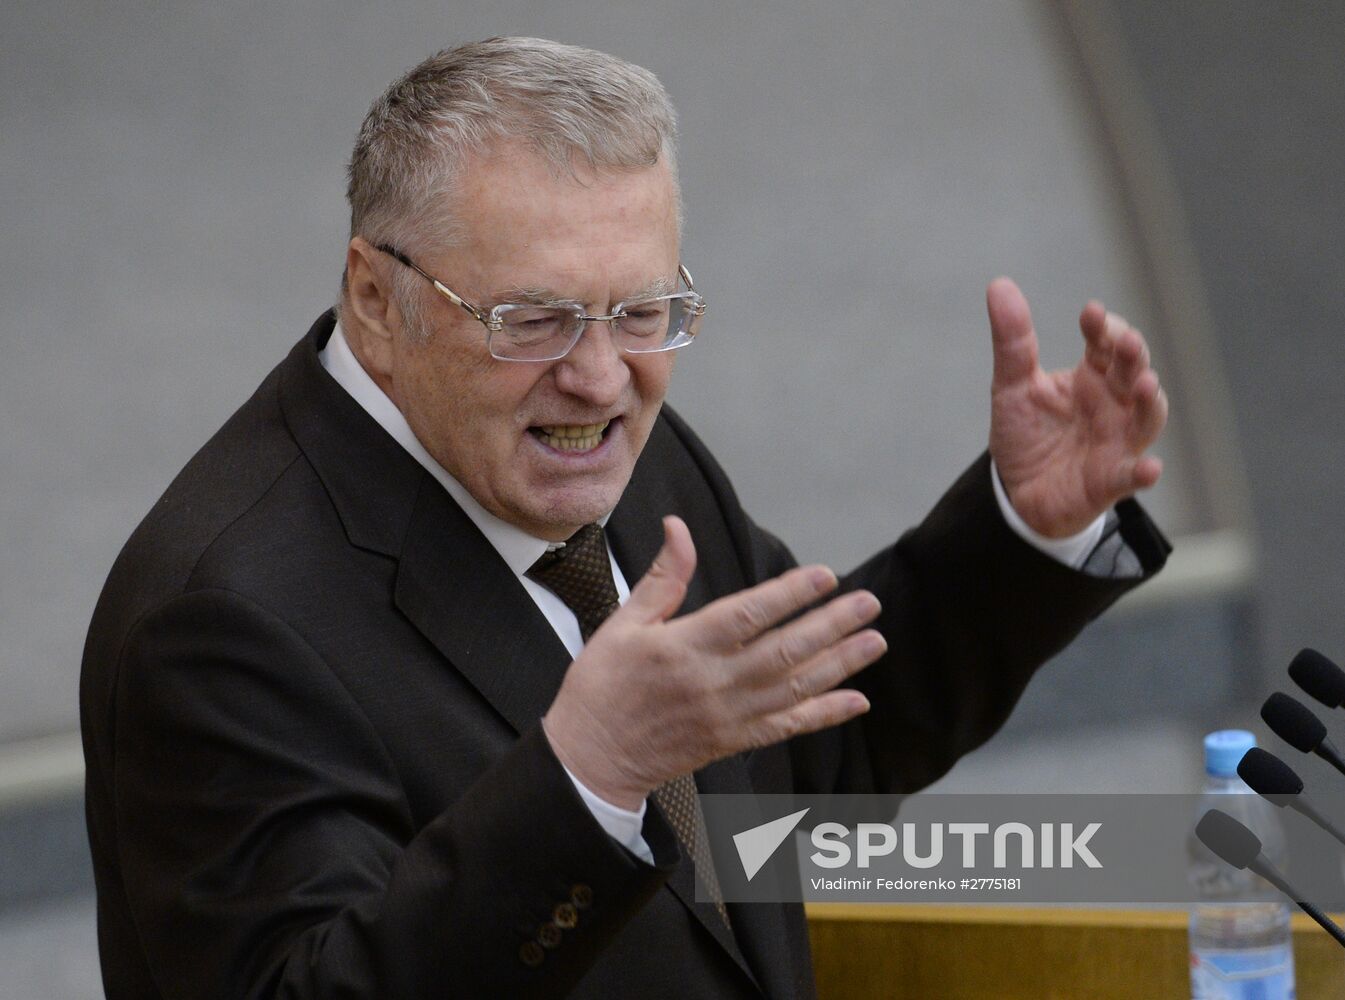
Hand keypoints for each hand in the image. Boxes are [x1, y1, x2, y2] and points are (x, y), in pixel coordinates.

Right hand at [542, 516, 884, 809]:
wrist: (590, 759)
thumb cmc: (602, 686)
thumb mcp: (623, 623)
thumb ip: (663, 578)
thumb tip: (678, 527)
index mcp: (685, 647)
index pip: (748, 615)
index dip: (790, 594)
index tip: (826, 575)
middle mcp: (713, 683)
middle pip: (784, 651)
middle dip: (831, 625)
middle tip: (868, 603)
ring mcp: (727, 716)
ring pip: (794, 688)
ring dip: (839, 665)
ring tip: (874, 641)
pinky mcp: (732, 742)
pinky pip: (786, 727)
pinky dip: (824, 715)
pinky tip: (856, 701)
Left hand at [986, 277, 1167, 537]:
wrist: (1018, 492)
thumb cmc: (1027, 434)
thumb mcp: (1012, 386)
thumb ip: (1012, 341)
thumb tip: (999, 284)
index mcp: (1093, 377)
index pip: (1106, 344)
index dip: (1103, 327)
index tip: (1090, 313)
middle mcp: (1114, 405)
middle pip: (1134, 373)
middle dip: (1133, 356)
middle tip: (1124, 341)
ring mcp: (1118, 442)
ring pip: (1146, 418)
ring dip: (1149, 402)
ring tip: (1146, 384)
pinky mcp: (1111, 480)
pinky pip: (1132, 476)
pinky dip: (1143, 472)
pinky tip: (1149, 469)